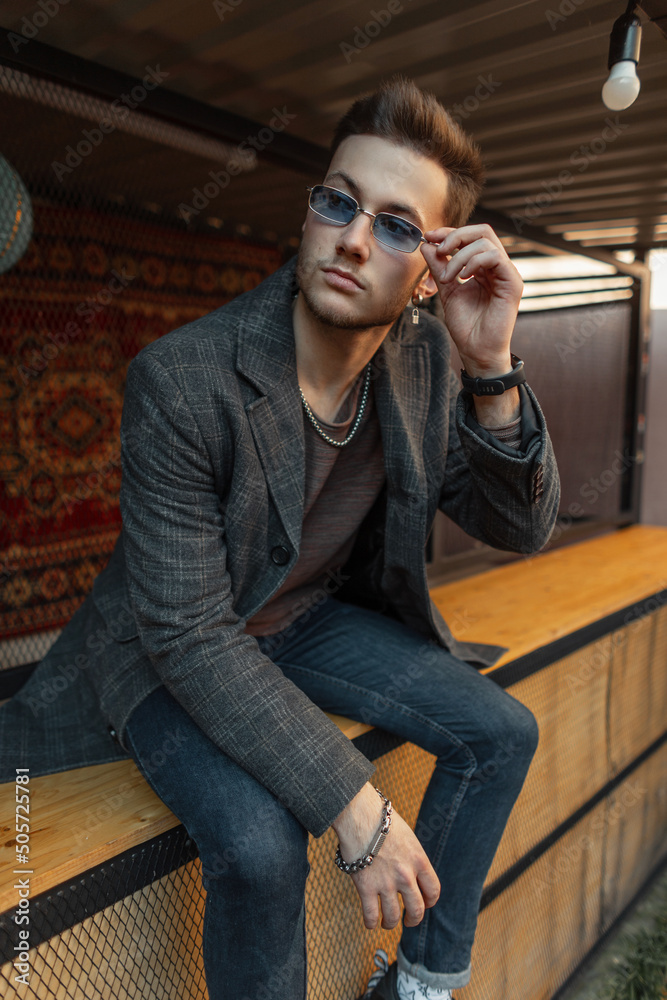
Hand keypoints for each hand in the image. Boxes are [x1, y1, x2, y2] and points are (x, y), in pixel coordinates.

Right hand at [332, 783, 439, 929]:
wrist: (359, 814)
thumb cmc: (381, 821)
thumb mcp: (407, 837)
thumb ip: (412, 858)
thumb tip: (412, 873)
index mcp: (419, 860)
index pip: (433, 891)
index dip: (430, 902)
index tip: (424, 904)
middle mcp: (406, 875)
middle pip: (417, 909)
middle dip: (413, 919)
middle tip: (408, 920)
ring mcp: (386, 883)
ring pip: (394, 917)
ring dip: (390, 924)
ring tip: (386, 923)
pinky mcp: (366, 887)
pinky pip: (371, 915)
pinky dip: (371, 923)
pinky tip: (370, 922)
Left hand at [420, 224, 522, 377]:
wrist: (476, 351)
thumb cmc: (466, 326)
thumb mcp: (447, 290)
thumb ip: (439, 267)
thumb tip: (427, 245)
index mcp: (483, 267)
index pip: (470, 237)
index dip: (449, 232)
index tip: (428, 237)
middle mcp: (497, 267)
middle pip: (482, 231)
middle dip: (455, 235)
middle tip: (439, 250)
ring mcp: (506, 273)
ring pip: (486, 242)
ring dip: (460, 256)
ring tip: (448, 277)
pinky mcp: (513, 283)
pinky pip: (495, 258)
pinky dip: (475, 262)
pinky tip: (463, 276)